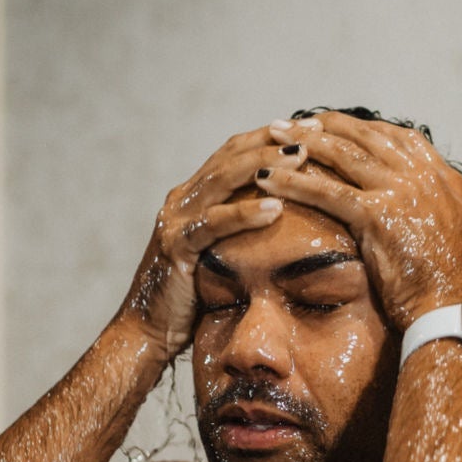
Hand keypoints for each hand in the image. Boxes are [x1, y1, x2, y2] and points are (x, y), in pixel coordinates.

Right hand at [117, 127, 299, 355]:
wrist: (147, 332)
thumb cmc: (193, 299)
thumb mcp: (223, 254)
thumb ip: (244, 231)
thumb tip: (292, 219)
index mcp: (194, 195)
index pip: (236, 152)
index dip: (273, 136)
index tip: (313, 128)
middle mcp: (182, 199)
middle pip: (232, 155)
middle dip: (275, 140)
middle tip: (314, 132)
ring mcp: (175, 219)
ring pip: (223, 179)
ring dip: (265, 165)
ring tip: (301, 158)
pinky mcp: (175, 245)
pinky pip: (214, 223)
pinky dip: (245, 212)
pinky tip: (276, 207)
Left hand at [258, 112, 461, 330]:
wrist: (457, 311)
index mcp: (443, 178)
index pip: (395, 137)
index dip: (358, 128)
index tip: (330, 125)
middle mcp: (422, 175)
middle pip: (363, 137)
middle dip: (322, 126)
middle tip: (289, 124)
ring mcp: (400, 190)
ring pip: (341, 155)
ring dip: (300, 143)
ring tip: (270, 138)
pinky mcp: (377, 214)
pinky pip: (326, 190)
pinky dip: (293, 182)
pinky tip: (267, 179)